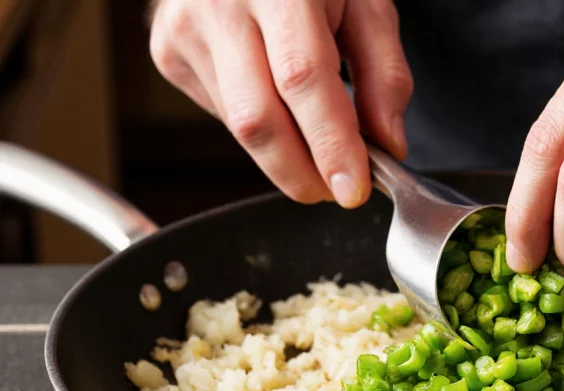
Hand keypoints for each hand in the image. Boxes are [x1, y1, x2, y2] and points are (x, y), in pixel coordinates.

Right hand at [149, 0, 412, 207]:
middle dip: (302, 173)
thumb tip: (386, 146)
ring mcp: (184, 30)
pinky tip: (274, 100)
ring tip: (315, 135)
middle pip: (257, 120)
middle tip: (336, 189)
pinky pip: (222, 118)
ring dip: (286, 154)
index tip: (353, 189)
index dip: (329, 144)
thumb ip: (385, 75)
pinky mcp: (167, 53)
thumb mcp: (367, 6)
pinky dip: (260, 129)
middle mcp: (220, 5)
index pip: (302, 80)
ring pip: (239, 128)